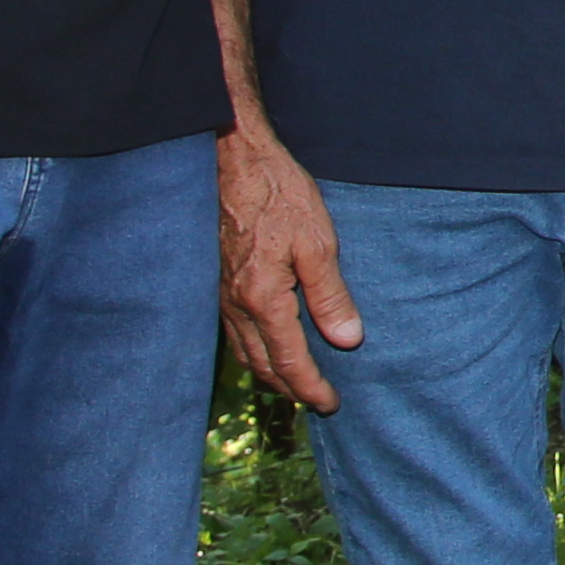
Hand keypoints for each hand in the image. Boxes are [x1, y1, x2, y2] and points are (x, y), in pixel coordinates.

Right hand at [215, 129, 355, 408]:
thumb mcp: (318, 241)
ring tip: (294, 383)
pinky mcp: (217, 280)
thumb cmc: (278, 193)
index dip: (311, 388)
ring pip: (244, 351)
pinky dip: (253, 349)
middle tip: (316, 402)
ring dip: (269, 373)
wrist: (231, 159)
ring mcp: (221, 294)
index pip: (289, 362)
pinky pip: (233, 330)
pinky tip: (266, 346)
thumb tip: (347, 339)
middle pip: (262, 365)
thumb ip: (330, 295)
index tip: (330, 405)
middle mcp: (236, 304)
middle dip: (290, 389)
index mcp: (264, 299)